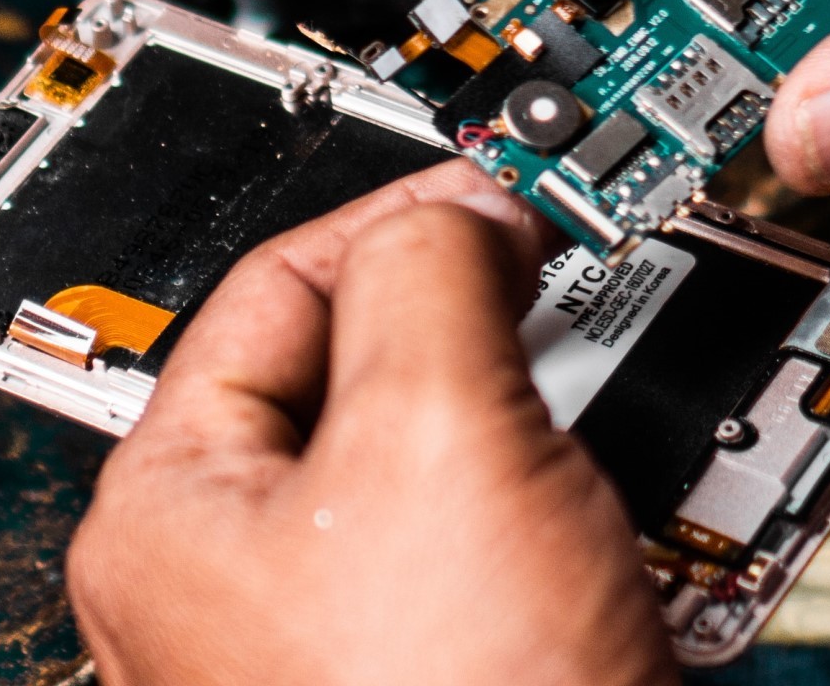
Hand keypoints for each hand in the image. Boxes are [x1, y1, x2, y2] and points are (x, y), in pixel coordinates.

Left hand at [67, 160, 678, 685]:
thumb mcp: (439, 428)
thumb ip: (430, 268)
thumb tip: (455, 207)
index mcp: (174, 512)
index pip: (279, 286)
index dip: (404, 214)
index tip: (511, 193)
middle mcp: (239, 582)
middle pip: (379, 373)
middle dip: (504, 333)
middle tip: (585, 299)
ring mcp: (346, 643)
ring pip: (465, 463)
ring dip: (569, 427)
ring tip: (642, 417)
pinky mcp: (450, 679)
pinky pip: (517, 552)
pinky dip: (592, 517)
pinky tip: (655, 519)